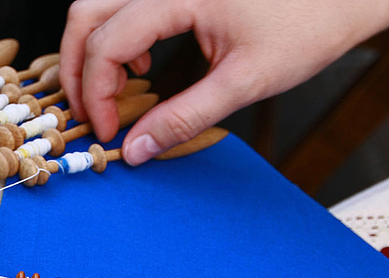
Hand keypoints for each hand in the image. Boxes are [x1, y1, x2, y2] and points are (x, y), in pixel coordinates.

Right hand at [60, 0, 388, 165]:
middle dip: (77, 69)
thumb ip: (184, 118)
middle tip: (91, 114)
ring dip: (94, 51)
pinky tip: (144, 63)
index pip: (108, 42)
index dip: (96, 93)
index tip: (109, 132)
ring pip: (99, 6)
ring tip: (117, 92)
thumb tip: (136, 151)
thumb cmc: (311, 25)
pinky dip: (117, 37)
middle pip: (86, 15)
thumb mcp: (246, 81)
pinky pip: (124, 4)